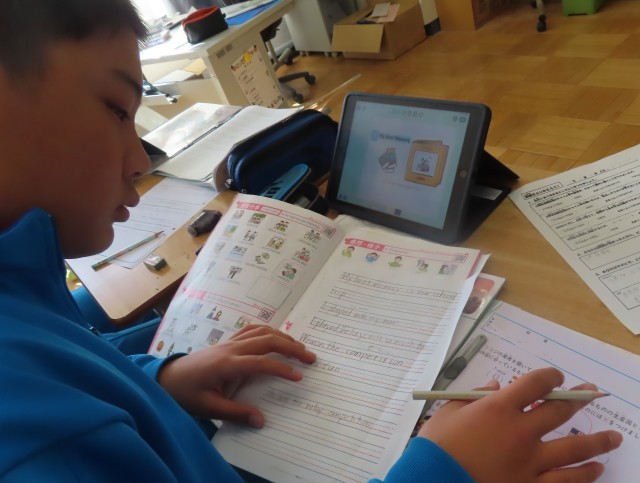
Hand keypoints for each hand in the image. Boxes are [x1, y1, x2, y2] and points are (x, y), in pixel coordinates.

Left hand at [157, 325, 315, 426]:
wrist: (167, 378)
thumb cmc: (186, 393)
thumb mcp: (209, 408)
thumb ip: (236, 413)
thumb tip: (261, 421)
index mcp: (227, 364)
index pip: (261, 363)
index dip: (282, 368)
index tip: (298, 377)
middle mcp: (231, 349)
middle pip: (267, 340)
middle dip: (291, 347)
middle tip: (310, 357)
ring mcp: (229, 342)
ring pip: (261, 331)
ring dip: (283, 337)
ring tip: (300, 347)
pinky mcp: (228, 342)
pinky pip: (252, 329)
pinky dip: (268, 330)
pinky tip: (278, 337)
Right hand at [417, 368, 621, 481]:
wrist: (431, 480)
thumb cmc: (437, 445)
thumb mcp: (449, 410)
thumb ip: (475, 395)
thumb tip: (496, 387)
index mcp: (499, 408)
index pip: (536, 384)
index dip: (551, 377)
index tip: (556, 377)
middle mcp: (520, 431)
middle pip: (560, 411)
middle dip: (580, 398)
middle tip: (593, 393)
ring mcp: (529, 462)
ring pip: (574, 449)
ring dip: (597, 441)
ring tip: (612, 438)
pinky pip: (565, 481)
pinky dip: (584, 475)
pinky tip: (596, 469)